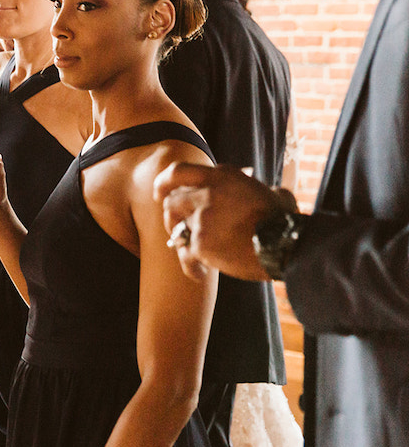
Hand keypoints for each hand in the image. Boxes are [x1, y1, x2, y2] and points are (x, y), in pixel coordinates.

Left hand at [155, 163, 291, 281]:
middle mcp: (208, 193)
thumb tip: (272, 193)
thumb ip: (263, 191)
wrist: (287, 245)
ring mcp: (202, 217)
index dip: (164, 182)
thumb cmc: (286, 222)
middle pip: (172, 201)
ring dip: (179, 239)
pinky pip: (186, 255)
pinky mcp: (201, 243)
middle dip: (171, 216)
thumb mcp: (275, 195)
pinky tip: (200, 274)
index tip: (159, 193)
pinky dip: (190, 266)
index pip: (178, 172)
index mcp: (222, 177)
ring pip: (176, 228)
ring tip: (190, 251)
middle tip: (177, 227)